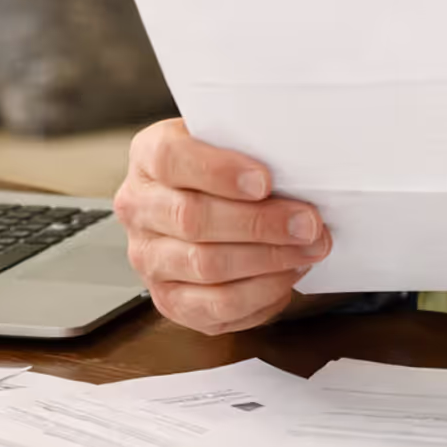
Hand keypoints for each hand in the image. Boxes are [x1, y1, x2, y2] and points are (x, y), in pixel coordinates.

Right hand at [113, 118, 331, 334]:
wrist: (213, 200)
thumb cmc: (230, 168)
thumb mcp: (233, 139)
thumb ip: (252, 144)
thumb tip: (295, 165)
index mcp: (148, 156)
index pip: (170, 159)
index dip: (218, 171)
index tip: (264, 181)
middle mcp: (139, 209)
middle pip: (192, 218)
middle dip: (259, 224)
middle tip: (307, 223)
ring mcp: (149, 259)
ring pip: (205, 266)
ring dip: (268, 261)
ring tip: (308, 250)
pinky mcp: (169, 300)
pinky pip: (215, 308)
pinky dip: (260, 294)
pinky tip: (288, 275)